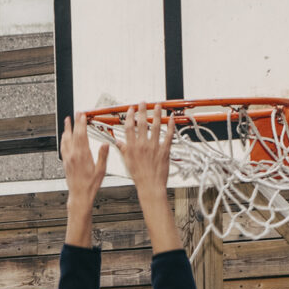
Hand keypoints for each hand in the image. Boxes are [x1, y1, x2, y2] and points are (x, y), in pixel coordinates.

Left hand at [61, 116, 103, 245]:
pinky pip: (63, 148)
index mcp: (83, 155)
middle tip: (75, 114)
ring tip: (67, 122)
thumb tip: (106, 144)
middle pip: (73, 135)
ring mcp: (68, 159)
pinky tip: (64, 138)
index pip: (81, 135)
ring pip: (66, 140)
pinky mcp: (65, 163)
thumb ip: (103, 156)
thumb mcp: (101, 170)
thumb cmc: (90, 185)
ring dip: (67, 130)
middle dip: (74, 123)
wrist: (79, 195)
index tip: (82, 115)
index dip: (81, 124)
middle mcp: (73, 155)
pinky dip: (64, 140)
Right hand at [120, 108, 185, 255]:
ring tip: (158, 105)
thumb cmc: (138, 176)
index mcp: (132, 148)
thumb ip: (123, 150)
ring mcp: (154, 147)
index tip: (132, 109)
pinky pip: (168, 136)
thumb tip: (117, 143)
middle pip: (142, 124)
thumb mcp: (127, 162)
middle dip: (143, 111)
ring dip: (157, 114)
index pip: (129, 128)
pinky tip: (171, 119)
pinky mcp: (164, 150)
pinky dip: (170, 126)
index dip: (131, 117)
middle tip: (144, 102)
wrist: (150, 186)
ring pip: (155, 127)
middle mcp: (142, 145)